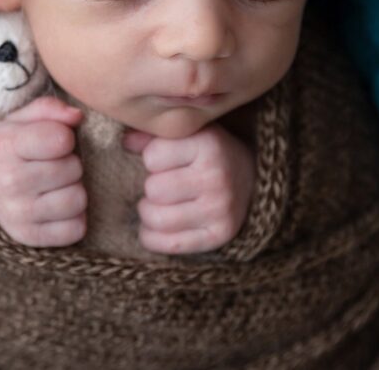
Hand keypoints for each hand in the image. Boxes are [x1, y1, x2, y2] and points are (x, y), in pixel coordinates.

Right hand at [0, 96, 85, 246]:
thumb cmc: (5, 149)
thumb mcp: (17, 121)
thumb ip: (47, 109)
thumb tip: (77, 116)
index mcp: (4, 146)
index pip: (60, 139)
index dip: (64, 137)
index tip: (53, 140)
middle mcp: (8, 182)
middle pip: (73, 168)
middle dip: (69, 163)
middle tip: (52, 164)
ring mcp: (18, 215)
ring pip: (78, 200)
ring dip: (72, 190)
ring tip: (55, 185)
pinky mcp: (29, 238)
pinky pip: (76, 229)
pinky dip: (72, 218)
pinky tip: (56, 207)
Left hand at [122, 122, 254, 253]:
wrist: (252, 177)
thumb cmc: (208, 152)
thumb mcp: (187, 133)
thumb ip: (153, 134)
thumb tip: (125, 143)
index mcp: (209, 144)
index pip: (152, 157)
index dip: (152, 158)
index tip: (166, 159)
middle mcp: (217, 177)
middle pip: (153, 190)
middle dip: (151, 187)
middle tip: (162, 184)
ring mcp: (220, 209)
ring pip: (156, 219)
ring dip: (149, 212)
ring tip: (158, 204)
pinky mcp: (219, 235)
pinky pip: (169, 244)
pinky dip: (152, 237)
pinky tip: (155, 227)